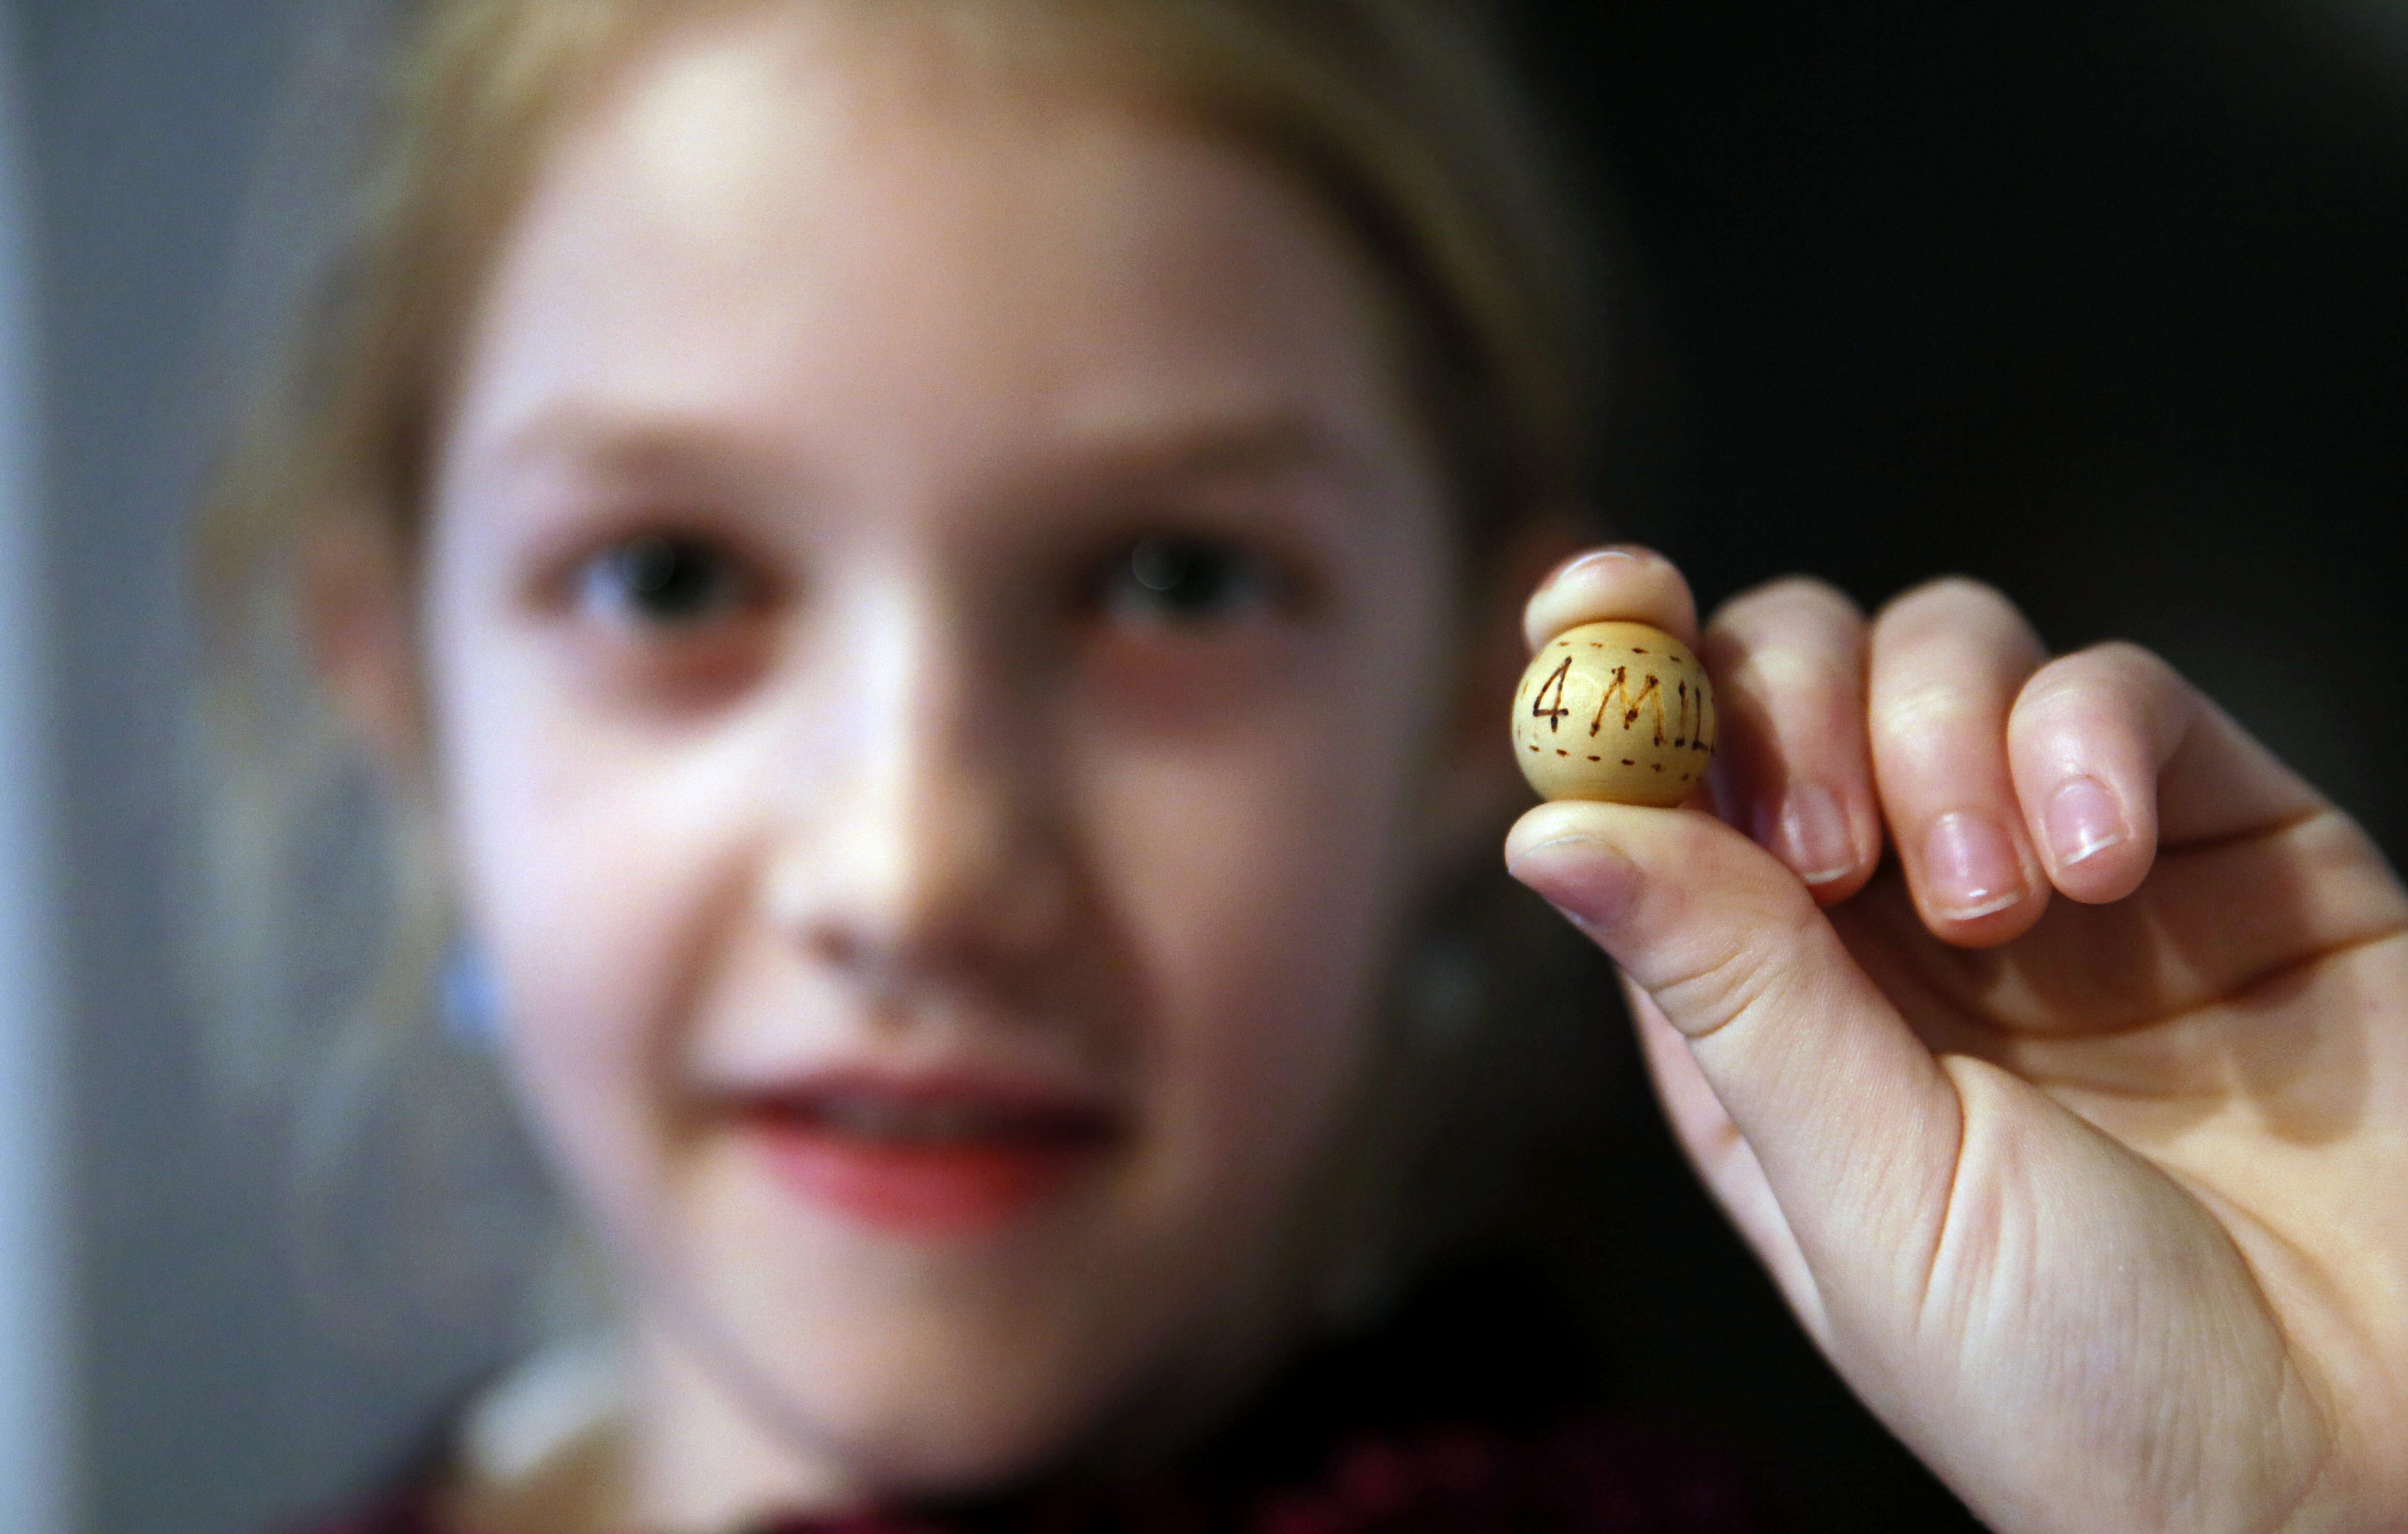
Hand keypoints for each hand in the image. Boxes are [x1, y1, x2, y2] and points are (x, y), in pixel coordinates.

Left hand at [1504, 548, 2407, 1532]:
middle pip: (1786, 682)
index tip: (1589, 611)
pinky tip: (2104, 860)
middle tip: (1833, 853)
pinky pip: (2120, 692)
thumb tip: (1549, 825)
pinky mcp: (2225, 838)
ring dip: (1940, 739)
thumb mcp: (1869, 1194)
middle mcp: (1896, 924)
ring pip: (1944, 654)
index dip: (1614, 677)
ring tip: (2004, 907)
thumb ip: (1728, 986)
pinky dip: (2090, 734)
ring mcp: (2060, 867)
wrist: (2363, 1474)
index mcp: (1772, 1013)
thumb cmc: (2096, 1394)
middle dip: (1785, 707)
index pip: (1659, 795)